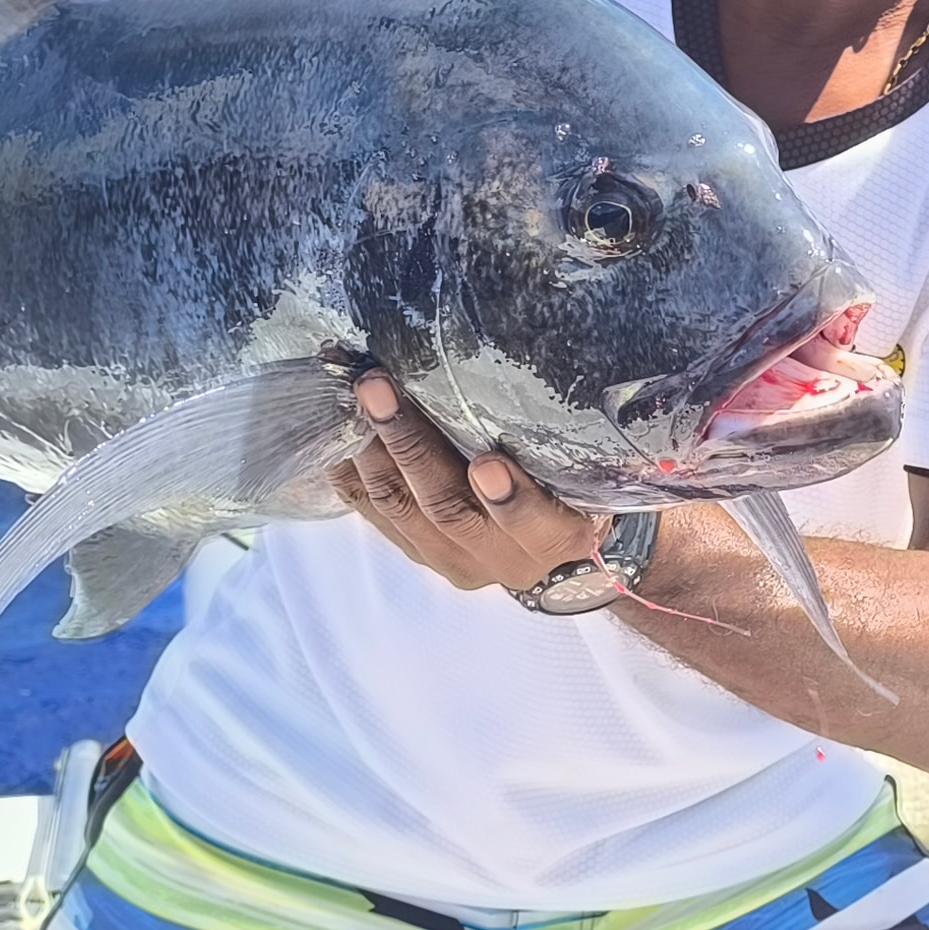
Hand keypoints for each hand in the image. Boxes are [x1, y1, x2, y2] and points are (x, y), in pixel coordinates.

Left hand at [332, 373, 603, 596]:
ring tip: (351, 397)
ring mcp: (453, 559)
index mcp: (558, 538)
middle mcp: (502, 558)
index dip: (512, 500)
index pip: (538, 525)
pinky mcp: (418, 552)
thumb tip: (584, 370)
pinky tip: (334, 433)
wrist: (555, 557)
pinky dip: (352, 471)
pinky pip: (375, 513)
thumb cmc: (579, 493)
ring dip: (371, 449)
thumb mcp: (594, 474)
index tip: (488, 464)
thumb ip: (573, 444)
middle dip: (410, 446)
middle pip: (449, 508)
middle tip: (379, 389)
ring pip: (402, 508)